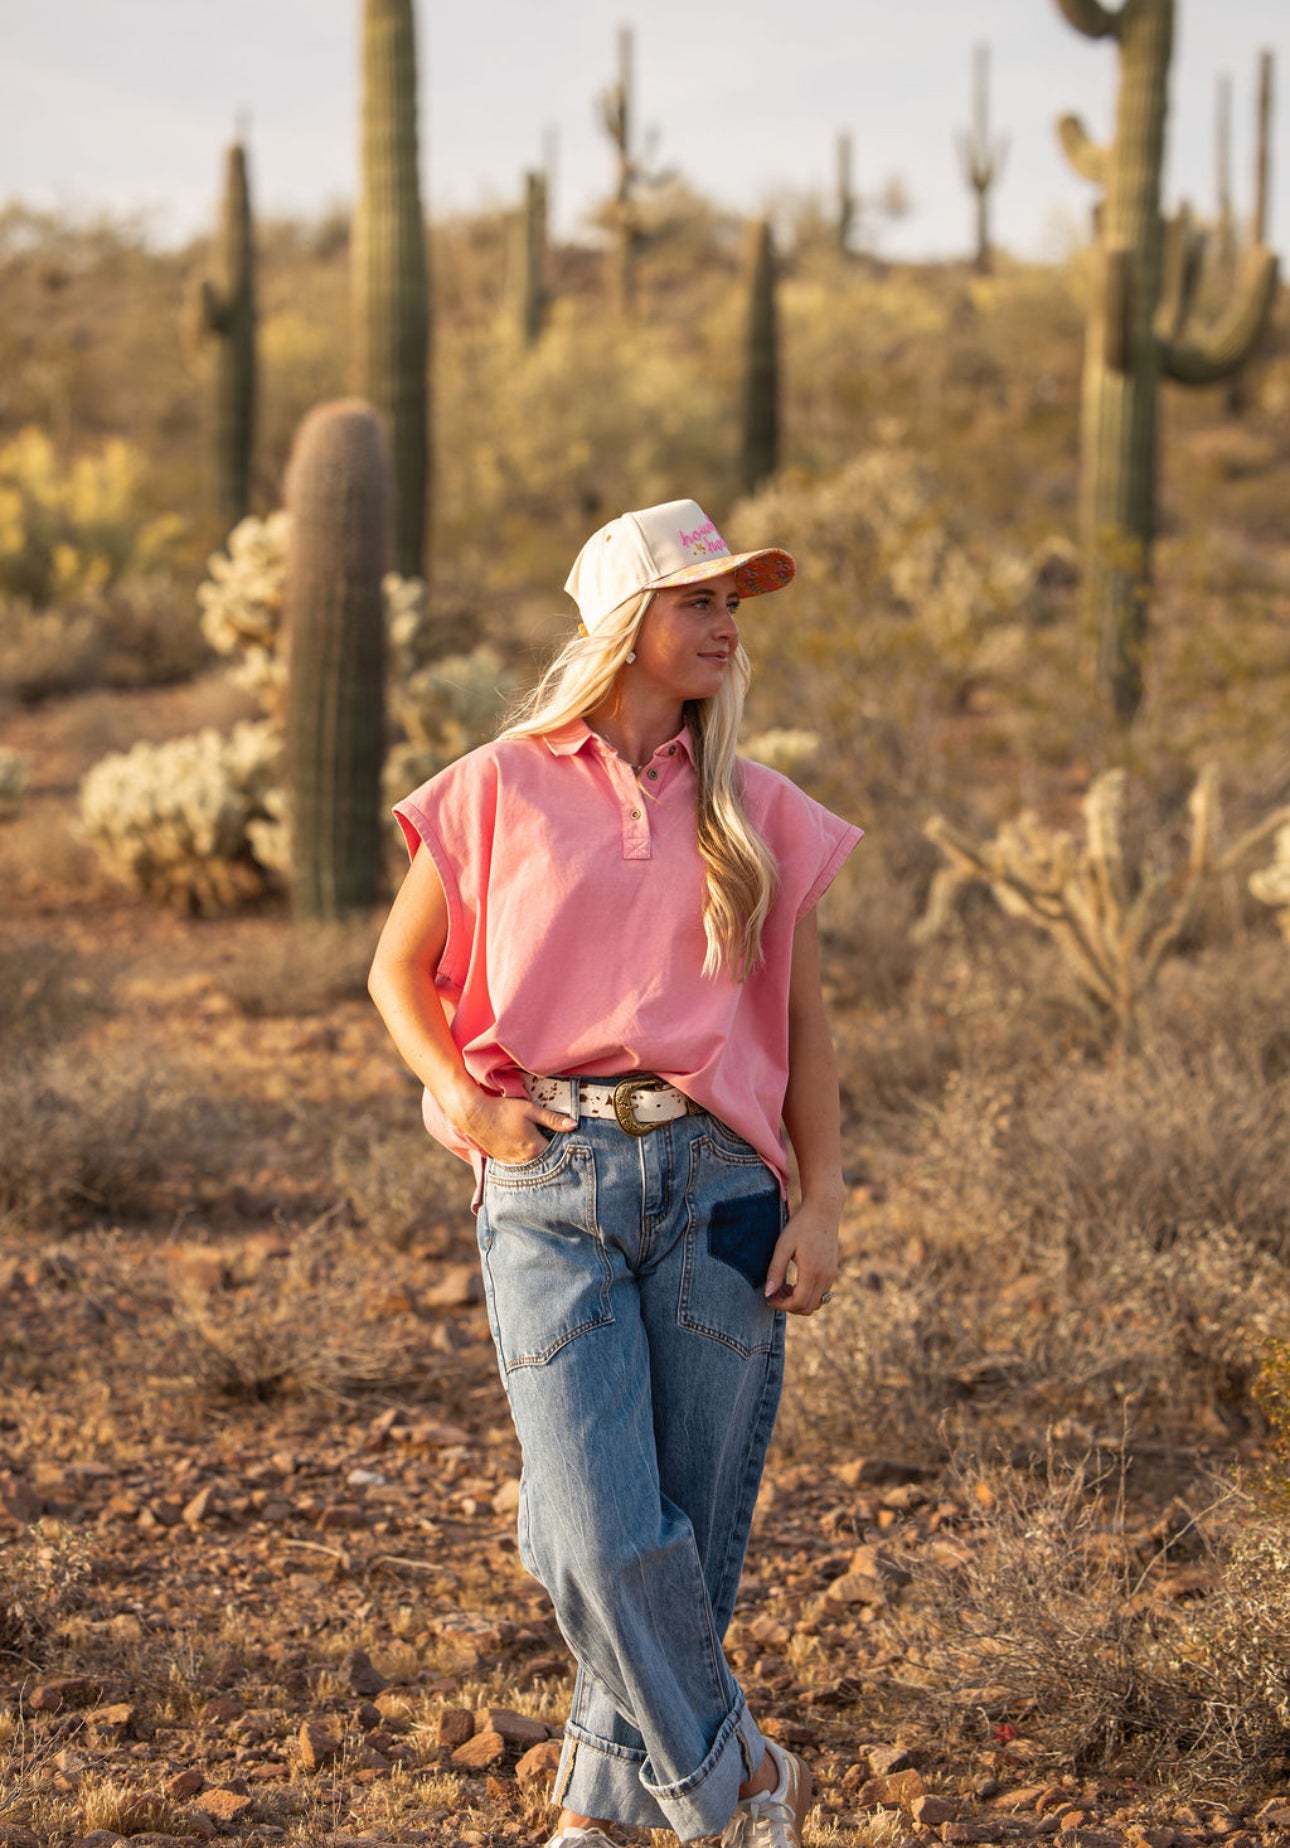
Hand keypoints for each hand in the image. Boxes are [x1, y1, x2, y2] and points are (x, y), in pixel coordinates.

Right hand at [456, 1089, 575, 1165]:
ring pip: (533, 1163)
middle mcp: (525, 1160)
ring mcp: (512, 1162)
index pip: (557, 1152)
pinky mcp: (503, 1161)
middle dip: (552, 1153)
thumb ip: (553, 1119)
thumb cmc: (504, 1109)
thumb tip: (575, 1125)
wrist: (474, 1114)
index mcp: (535, 1148)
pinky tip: (526, 1147)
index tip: (569, 1139)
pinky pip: (520, 1163)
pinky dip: (526, 1158)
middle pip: (545, 1160)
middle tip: (556, 1141)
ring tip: (541, 1144)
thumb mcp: (530, 1110)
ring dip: (538, 1156)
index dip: (564, 1145)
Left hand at [763, 1201, 839, 1315]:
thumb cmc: (801, 1226)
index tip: (770, 1298)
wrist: (823, 1211)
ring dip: (799, 1301)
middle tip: (775, 1293)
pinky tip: (795, 1281)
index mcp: (812, 1271)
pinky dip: (808, 1294)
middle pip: (809, 1307)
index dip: (782, 1305)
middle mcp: (825, 1277)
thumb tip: (768, 1294)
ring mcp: (831, 1275)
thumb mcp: (783, 1246)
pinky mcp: (833, 1271)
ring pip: (817, 1303)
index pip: (799, 1302)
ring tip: (784, 1286)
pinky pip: (822, 1293)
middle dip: (790, 1305)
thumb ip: (775, 1271)